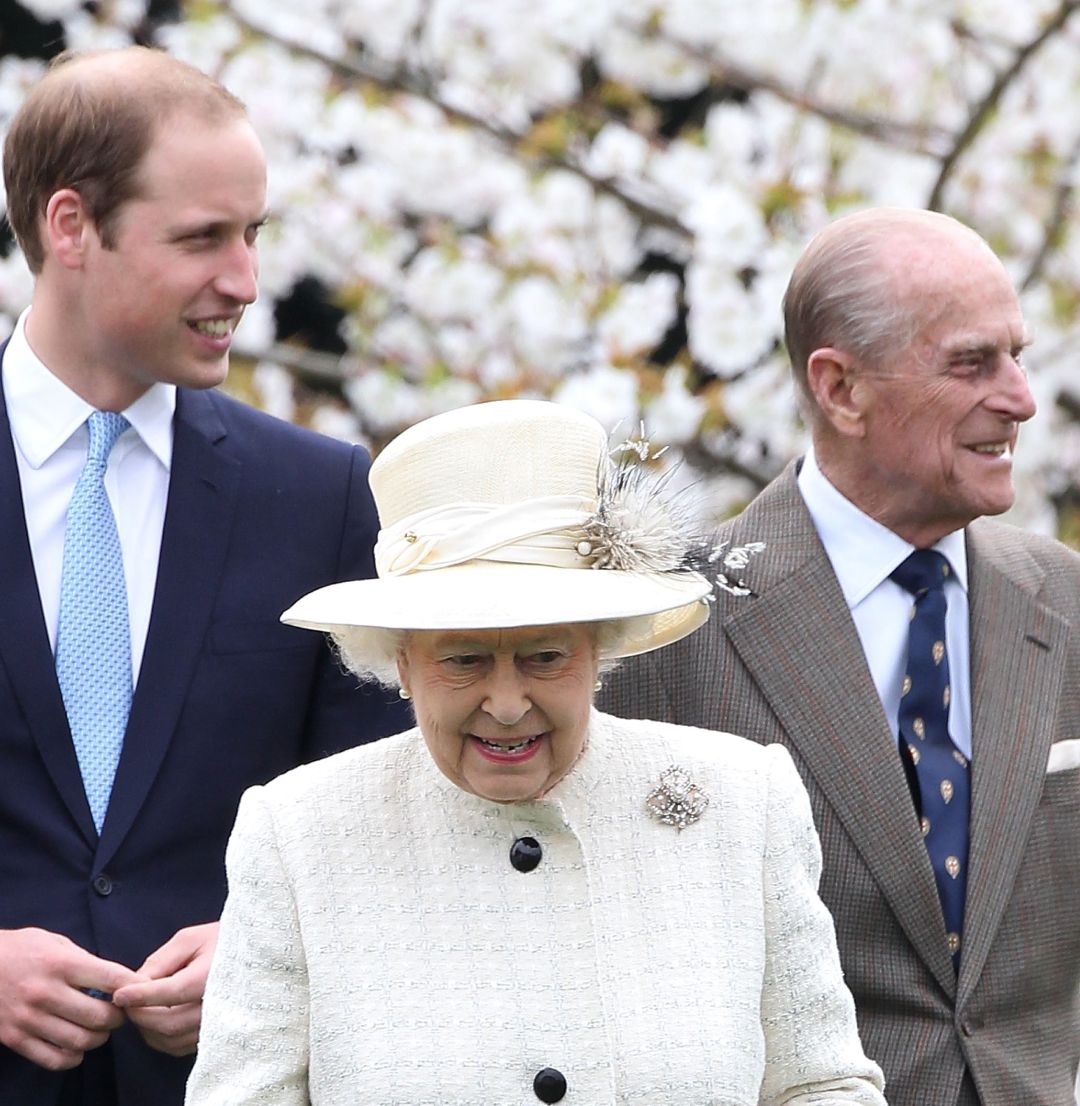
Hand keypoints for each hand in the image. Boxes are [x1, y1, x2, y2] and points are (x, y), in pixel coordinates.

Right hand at [0, 927, 142, 1070]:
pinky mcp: (14, 1038)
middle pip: (99, 1016)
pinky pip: (52, 1059)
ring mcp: (28, 1019)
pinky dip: (73, 1057)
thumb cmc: (21, 949)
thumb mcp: (55, 942)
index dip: (134, 986)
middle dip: (119, 1017)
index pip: (111, 978)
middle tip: (121, 1013)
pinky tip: (77, 1047)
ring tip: (101, 1029)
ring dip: (99, 1038)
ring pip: (79, 1041)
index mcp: (60, 964)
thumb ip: (84, 960)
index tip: (142, 989)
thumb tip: (115, 979)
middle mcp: (45, 993)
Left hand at [112, 922, 218, 1056]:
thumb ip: (160, 961)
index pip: (170, 993)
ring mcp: (218, 1023)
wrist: (254, 953)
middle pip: (167, 1022)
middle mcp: (218, 1004)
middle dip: (139, 1014)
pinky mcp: (215, 1034)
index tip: (119, 995)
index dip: (141, 996)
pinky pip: (179, 1046)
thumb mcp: (190, 939)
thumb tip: (133, 985)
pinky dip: (161, 1037)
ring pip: (170, 1039)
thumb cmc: (221, 940)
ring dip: (147, 1028)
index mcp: (211, 976)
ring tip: (140, 1008)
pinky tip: (157, 1019)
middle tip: (125, 1001)